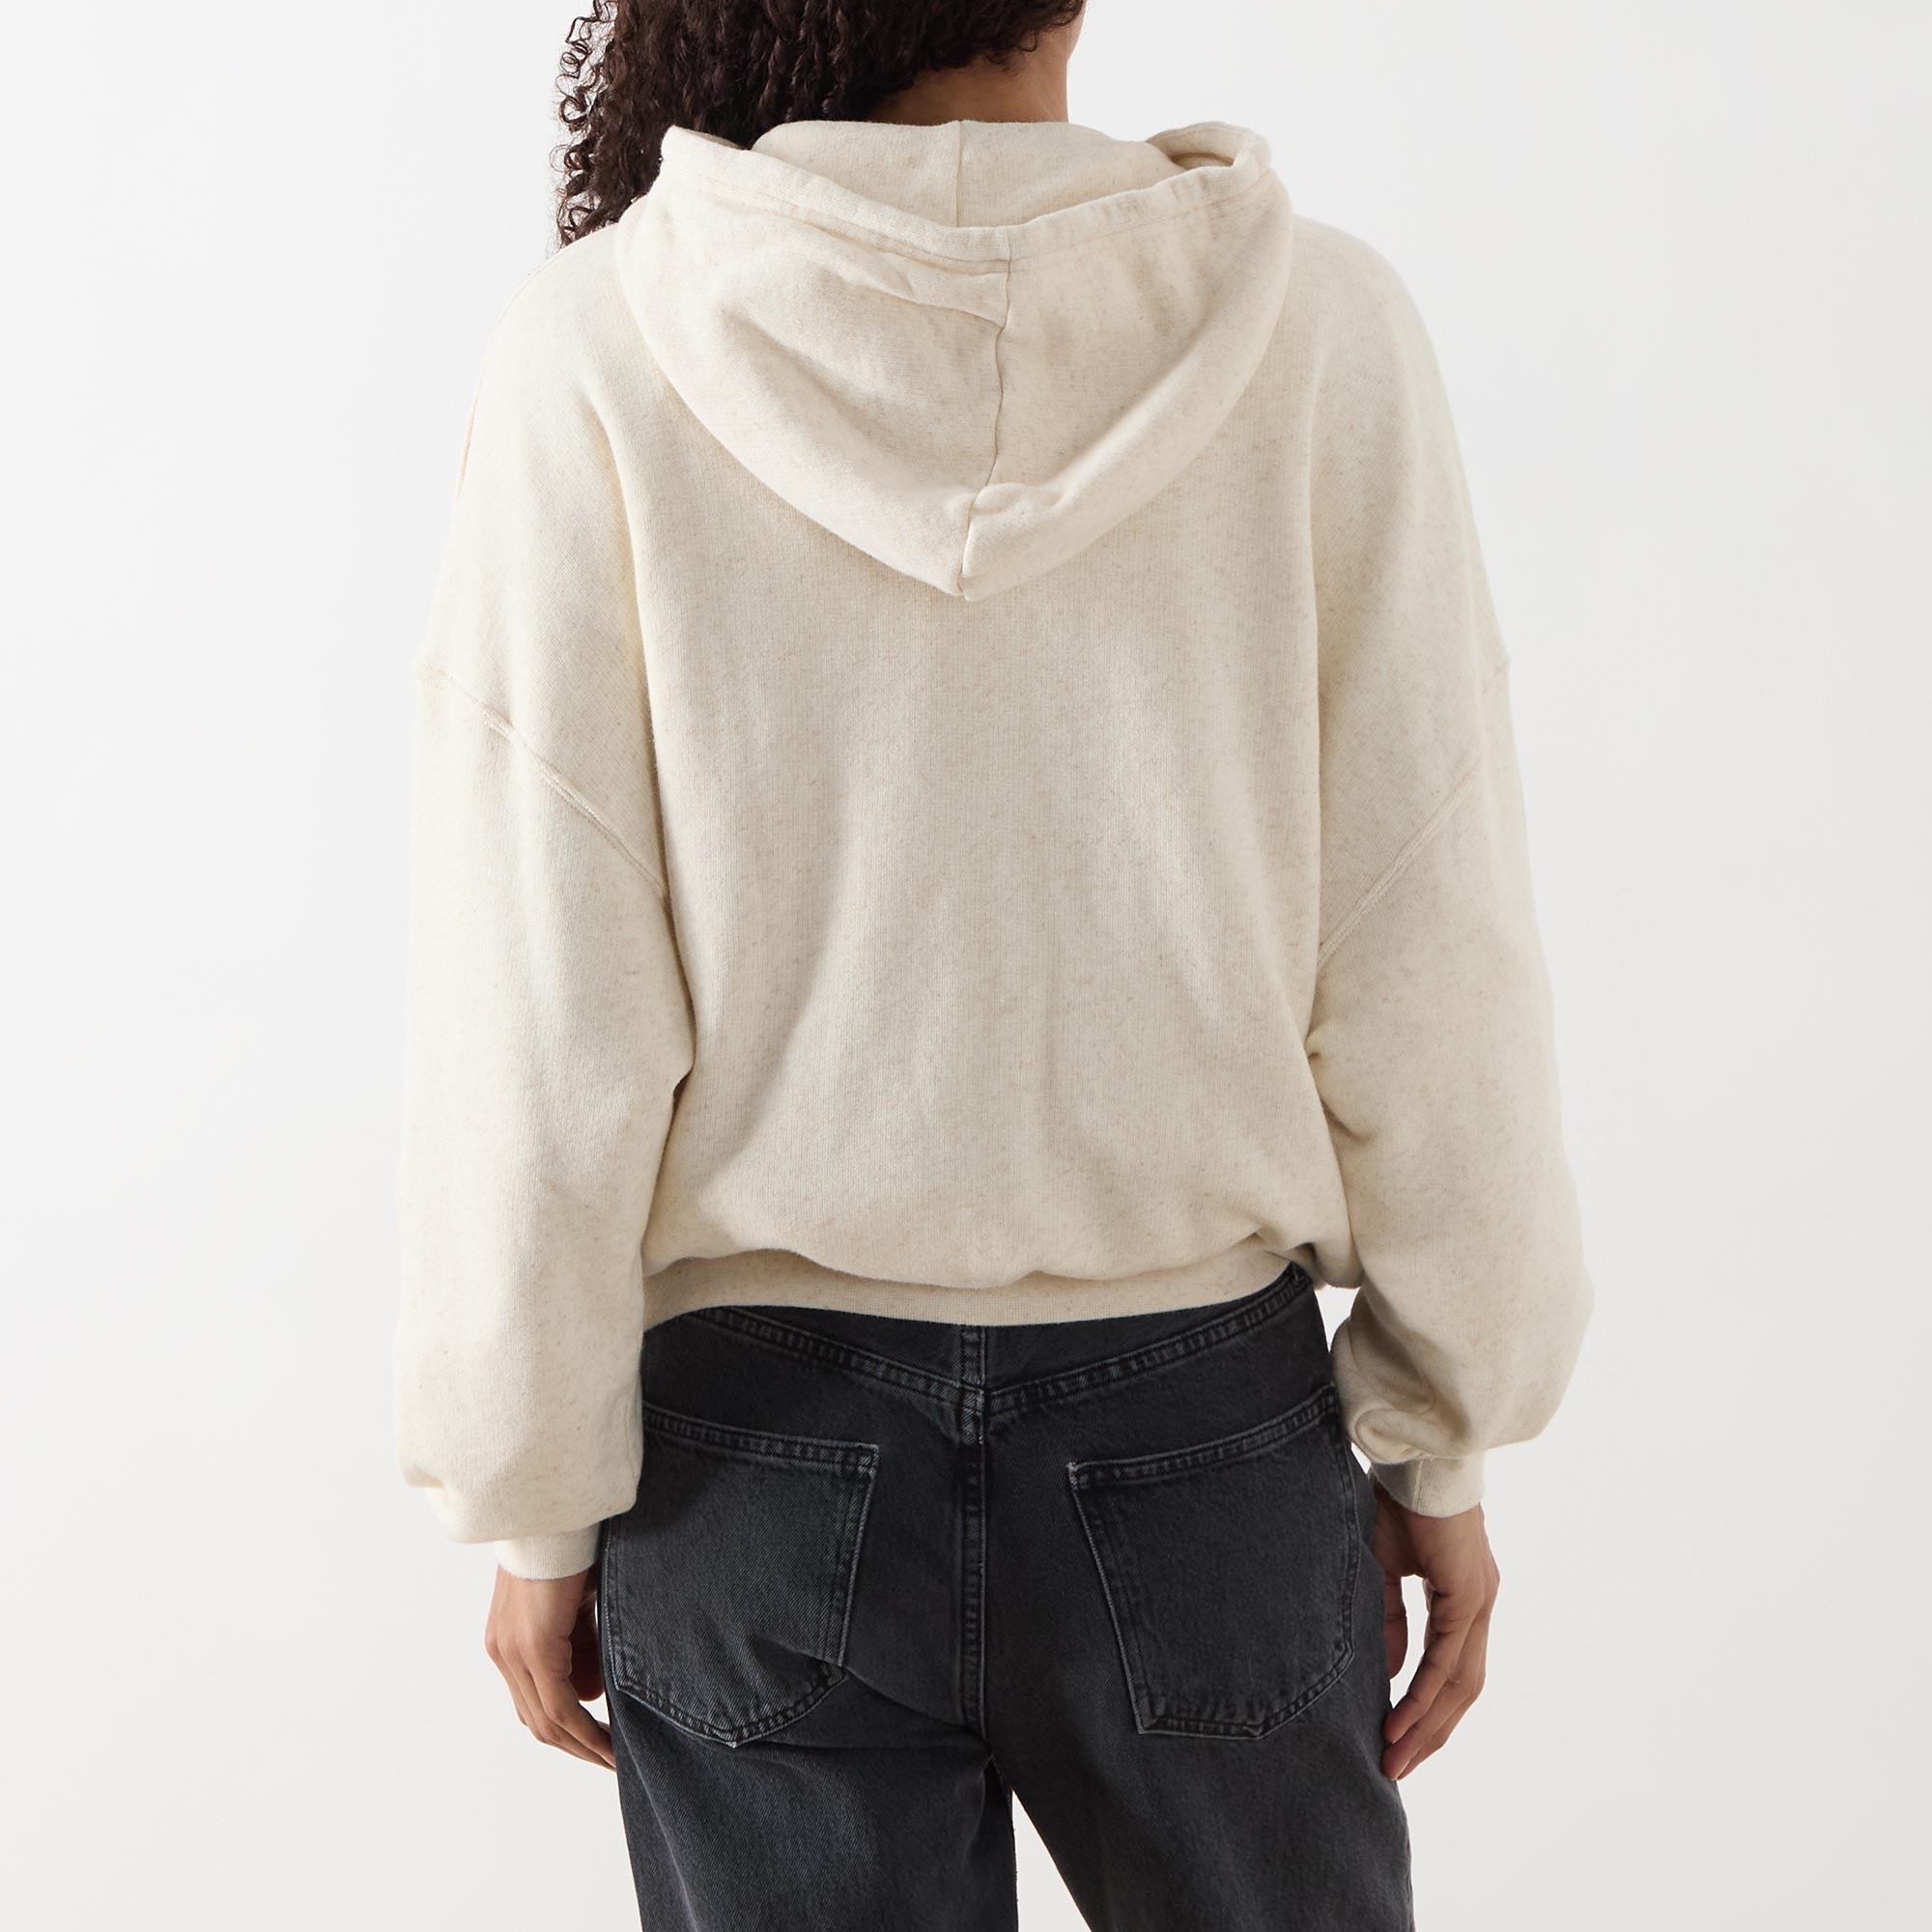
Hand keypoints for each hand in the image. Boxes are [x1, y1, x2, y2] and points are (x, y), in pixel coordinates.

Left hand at [484, 1564, 614, 1769]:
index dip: (566, 1730)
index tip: (599, 1745)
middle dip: (577, 1747)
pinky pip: (559, 1705)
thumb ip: (579, 1644)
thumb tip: (591, 1690)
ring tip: (617, 1758)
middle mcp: (503, 1652)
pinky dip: (585, 1730)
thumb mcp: (575, 1604)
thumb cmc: (572, 1544)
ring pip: (547, 1721)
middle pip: (537, 1721)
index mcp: (508, 1640)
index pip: (533, 1702)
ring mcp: (513, 1651)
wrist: (555, 1506)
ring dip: (583, 1745)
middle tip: (612, 1761)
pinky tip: (609, 1743)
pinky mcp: (534, 1646)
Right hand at [1370, 1478, 1499, 1779]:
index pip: (1451, 1670)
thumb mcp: (1384, 1567)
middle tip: (1396, 1767)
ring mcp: (1479, 1601)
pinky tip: (1401, 1718)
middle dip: (1430, 1733)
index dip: (1425, 1709)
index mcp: (1463, 1597)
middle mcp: (1479, 1605)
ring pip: (1460, 1684)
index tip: (1395, 1740)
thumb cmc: (1397, 1499)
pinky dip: (1424, 1695)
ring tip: (1396, 1757)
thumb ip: (1389, 1617)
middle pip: (1462, 1690)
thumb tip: (1389, 1670)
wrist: (1414, 1456)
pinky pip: (1447, 1660)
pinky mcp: (1467, 1595)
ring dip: (1429, 1726)